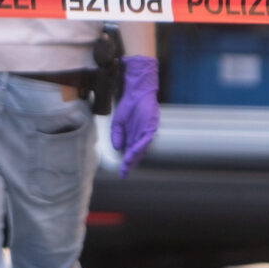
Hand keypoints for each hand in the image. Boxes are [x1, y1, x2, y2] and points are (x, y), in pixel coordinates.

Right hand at [111, 55, 159, 171]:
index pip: (131, 154)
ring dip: (135, 156)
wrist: (135, 93)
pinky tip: (134, 150)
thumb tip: (117, 149)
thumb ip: (117, 136)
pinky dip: (141, 145)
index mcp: (134, 138)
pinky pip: (146, 138)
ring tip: (128, 163)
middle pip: (138, 154)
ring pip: (143, 148)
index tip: (122, 174)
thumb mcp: (117, 124)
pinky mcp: (152, 126)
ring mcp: (148, 132)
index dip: (127, 164)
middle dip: (131, 163)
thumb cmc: (128, 107)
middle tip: (125, 172)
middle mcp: (142, 137)